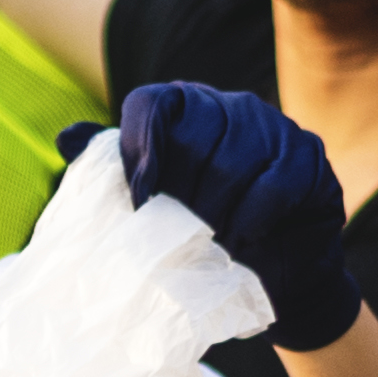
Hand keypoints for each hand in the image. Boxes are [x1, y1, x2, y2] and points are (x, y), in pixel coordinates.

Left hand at [111, 81, 358, 350]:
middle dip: (183, 192)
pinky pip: (274, 183)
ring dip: (217, 211)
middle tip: (183, 230)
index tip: (136, 200)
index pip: (151, 102)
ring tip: (212, 240)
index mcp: (186, 107)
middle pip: (194, 133)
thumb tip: (67, 137)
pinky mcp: (310, 158)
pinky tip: (244, 237)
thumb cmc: (201, 233)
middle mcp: (231, 106)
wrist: (269, 275)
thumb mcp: (150, 201)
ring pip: (234, 160)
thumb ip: (111, 167)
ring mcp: (276, 127)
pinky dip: (252, 218)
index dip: (139, 149)